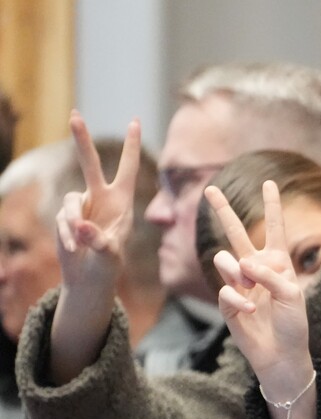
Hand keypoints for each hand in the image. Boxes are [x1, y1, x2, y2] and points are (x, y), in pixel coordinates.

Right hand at [55, 111, 140, 301]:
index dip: (131, 146)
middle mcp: (101, 198)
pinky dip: (68, 236)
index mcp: (121, 202)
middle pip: (89, 164)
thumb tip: (82, 226)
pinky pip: (63, 219)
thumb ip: (99, 241)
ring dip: (74, 224)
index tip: (135, 121)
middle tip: (74, 114)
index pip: (128, 169)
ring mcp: (82, 206)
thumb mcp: (109, 257)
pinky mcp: (66, 215)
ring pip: (71, 201)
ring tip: (80, 245)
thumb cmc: (108, 266)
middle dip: (82, 140)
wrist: (89, 278)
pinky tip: (75, 250)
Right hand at [205, 181, 315, 403]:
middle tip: (209, 188)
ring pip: (223, 260)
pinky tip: (249, 310)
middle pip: (236, 233)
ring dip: (236, 271)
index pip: (274, 229)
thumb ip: (270, 274)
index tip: (269, 182)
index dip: (272, 206)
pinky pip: (226, 290)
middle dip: (222, 211)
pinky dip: (238, 299)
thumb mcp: (292, 295)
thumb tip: (241, 263)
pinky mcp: (228, 302)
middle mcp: (256, 269)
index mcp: (278, 263)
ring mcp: (239, 284)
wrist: (282, 354)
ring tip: (249, 287)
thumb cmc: (293, 324)